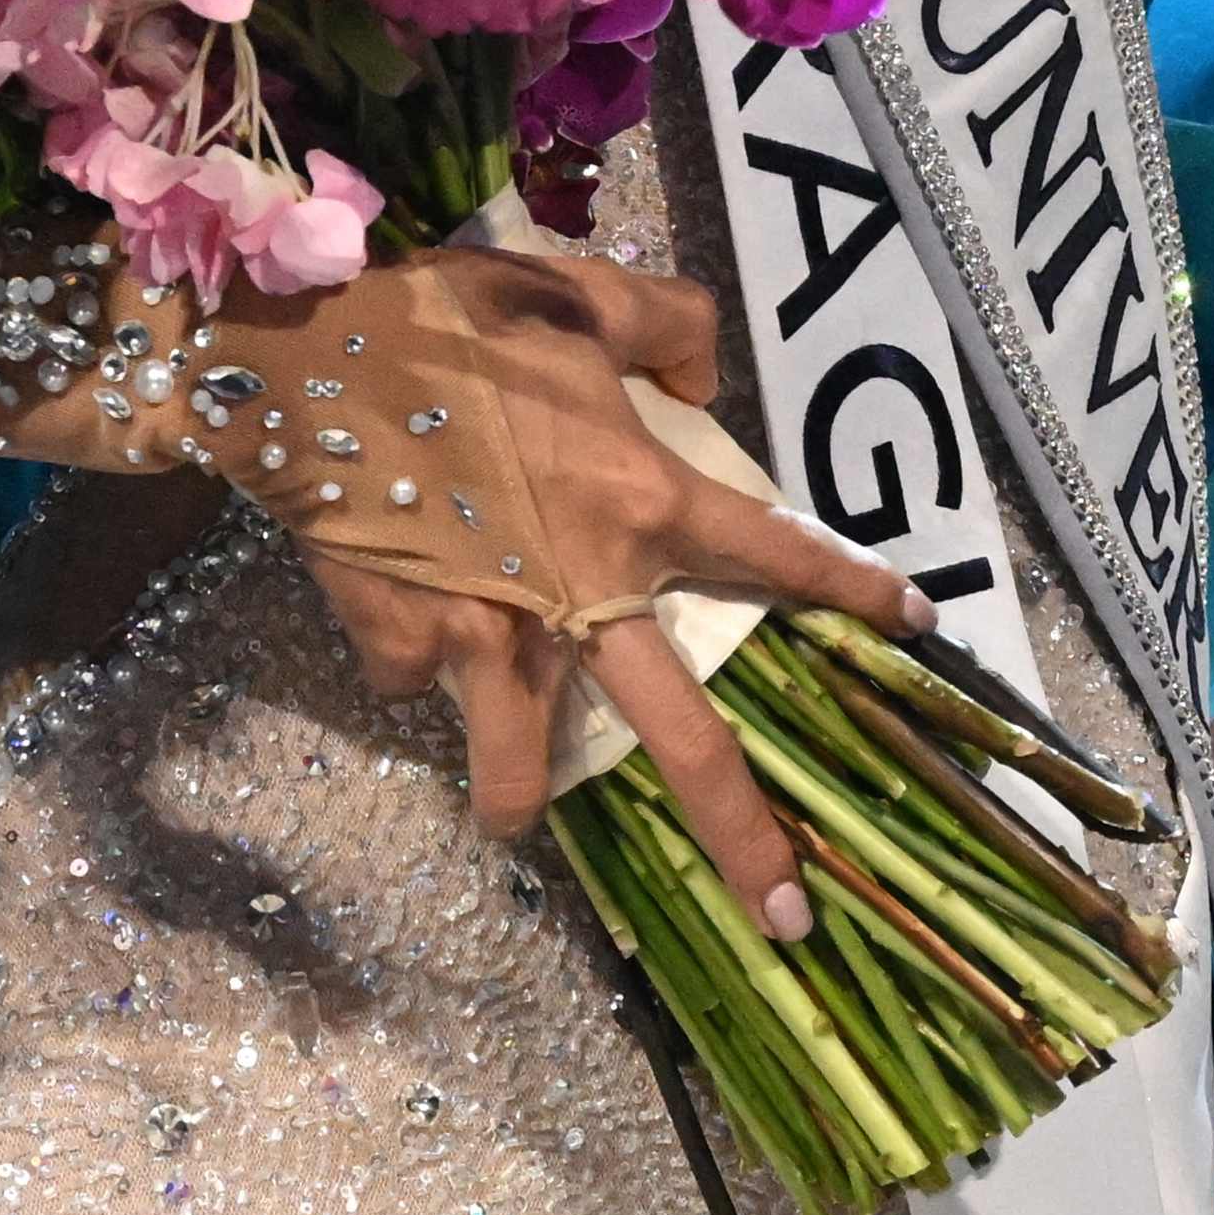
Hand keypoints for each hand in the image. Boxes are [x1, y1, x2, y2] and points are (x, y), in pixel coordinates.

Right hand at [86, 245, 930, 947]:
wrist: (298, 352)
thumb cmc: (448, 314)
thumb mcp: (581, 294)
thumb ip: (667, 328)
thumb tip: (701, 379)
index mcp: (643, 499)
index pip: (779, 555)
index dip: (854, 590)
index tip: (915, 625)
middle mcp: (583, 592)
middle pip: (685, 744)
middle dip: (744, 840)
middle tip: (788, 920)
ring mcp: (490, 636)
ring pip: (523, 768)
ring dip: (521, 797)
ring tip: (518, 813)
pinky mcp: (403, 650)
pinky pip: (427, 685)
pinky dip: (424, 662)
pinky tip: (408, 611)